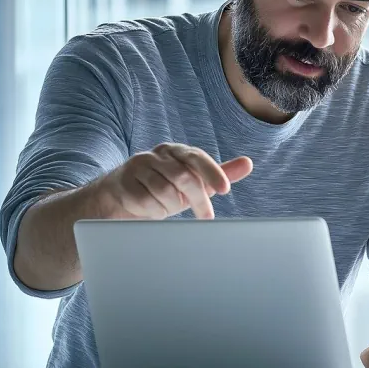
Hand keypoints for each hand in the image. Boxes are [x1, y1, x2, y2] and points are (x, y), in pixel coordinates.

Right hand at [96, 143, 252, 220]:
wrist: (120, 196)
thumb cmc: (165, 189)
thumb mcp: (194, 182)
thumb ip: (220, 173)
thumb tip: (248, 163)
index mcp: (176, 151)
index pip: (197, 157)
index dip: (213, 172)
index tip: (225, 190)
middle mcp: (157, 155)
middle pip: (183, 176)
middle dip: (198, 199)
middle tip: (206, 216)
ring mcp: (138, 167)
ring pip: (165, 190)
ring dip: (173, 206)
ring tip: (170, 208)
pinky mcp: (123, 183)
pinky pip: (146, 201)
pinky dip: (156, 211)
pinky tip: (154, 210)